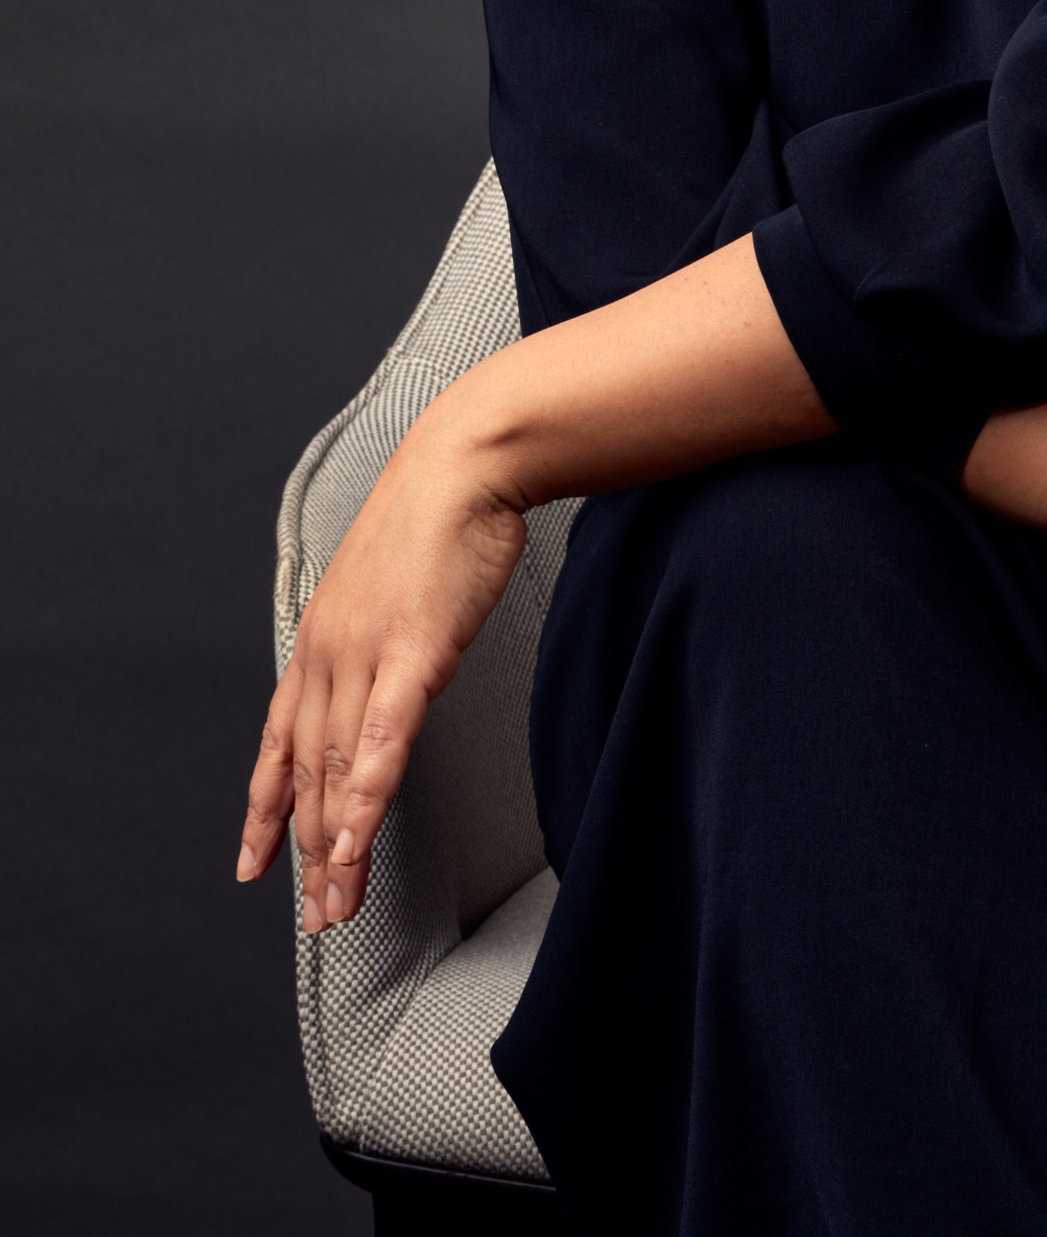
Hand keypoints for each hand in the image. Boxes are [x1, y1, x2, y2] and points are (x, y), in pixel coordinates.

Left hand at [239, 407, 528, 932]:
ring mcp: (364, 655)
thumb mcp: (394, 579)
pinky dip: (364, 804)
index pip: (278, 739)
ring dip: (332, 846)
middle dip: (301, 847)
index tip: (253, 859)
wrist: (467, 460)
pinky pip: (380, 747)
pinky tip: (354, 847)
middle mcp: (327, 653)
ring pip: (336, 772)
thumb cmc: (443, 510)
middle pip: (304, 771)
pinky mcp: (411, 656)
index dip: (263, 805)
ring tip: (336, 905)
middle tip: (312, 911)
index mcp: (320, 635)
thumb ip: (384, 629)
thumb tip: (396, 668)